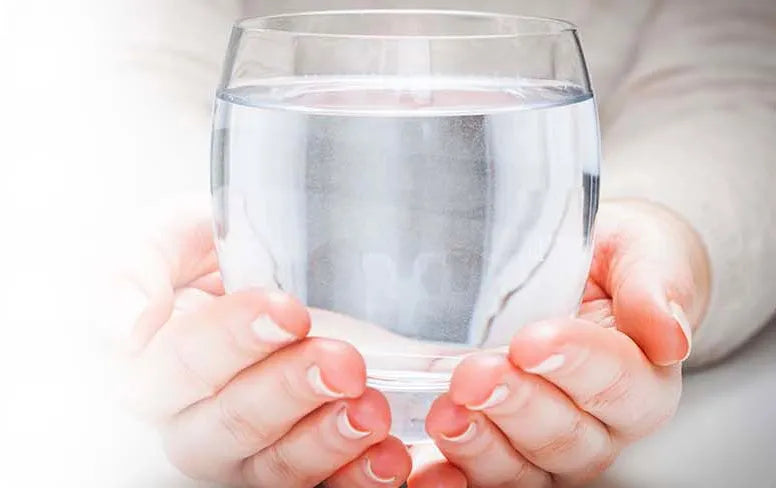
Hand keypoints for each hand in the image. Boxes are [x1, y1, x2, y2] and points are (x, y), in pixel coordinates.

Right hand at [106, 203, 411, 487]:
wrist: (273, 270)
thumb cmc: (215, 254)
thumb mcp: (174, 236)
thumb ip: (137, 268)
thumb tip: (129, 324)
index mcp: (153, 364)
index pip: (179, 364)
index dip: (231, 341)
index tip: (287, 313)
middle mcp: (192, 420)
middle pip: (228, 425)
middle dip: (288, 392)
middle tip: (342, 363)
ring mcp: (245, 454)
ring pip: (274, 468)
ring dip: (327, 442)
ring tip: (371, 410)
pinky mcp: (295, 467)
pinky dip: (357, 478)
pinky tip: (388, 457)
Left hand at [412, 200, 710, 486]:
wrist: (575, 275)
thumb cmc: (609, 263)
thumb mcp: (640, 251)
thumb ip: (654, 284)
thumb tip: (671, 336)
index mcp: (641, 379)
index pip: (617, 382)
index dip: (574, 365)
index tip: (531, 342)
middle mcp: (599, 427)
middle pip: (565, 436)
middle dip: (516, 406)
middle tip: (476, 375)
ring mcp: (546, 448)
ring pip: (521, 468)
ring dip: (479, 444)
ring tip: (447, 412)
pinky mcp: (499, 450)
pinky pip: (478, 476)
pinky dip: (449, 474)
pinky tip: (424, 464)